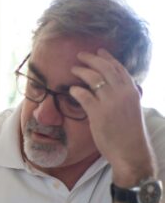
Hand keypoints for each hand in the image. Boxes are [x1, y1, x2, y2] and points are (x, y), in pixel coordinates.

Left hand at [70, 48, 154, 183]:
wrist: (130, 151)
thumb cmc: (129, 134)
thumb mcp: (131, 110)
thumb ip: (124, 98)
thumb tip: (112, 90)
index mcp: (132, 91)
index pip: (119, 69)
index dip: (108, 58)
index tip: (100, 51)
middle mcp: (122, 93)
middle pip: (105, 68)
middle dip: (92, 59)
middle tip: (80, 55)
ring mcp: (110, 102)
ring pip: (94, 78)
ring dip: (82, 71)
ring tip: (73, 69)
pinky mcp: (98, 113)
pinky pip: (84, 95)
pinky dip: (76, 90)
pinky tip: (71, 89)